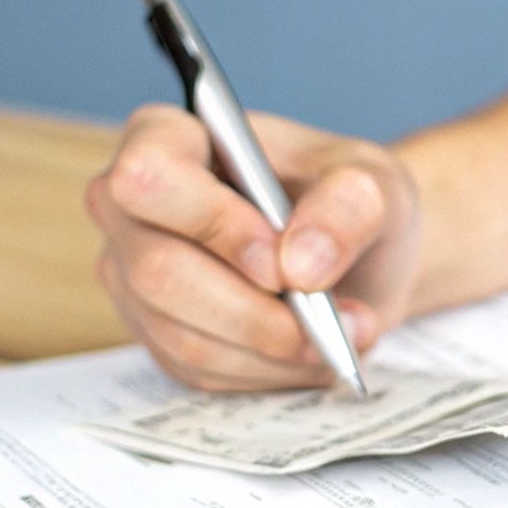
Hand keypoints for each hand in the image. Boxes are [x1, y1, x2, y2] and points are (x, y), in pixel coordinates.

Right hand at [86, 104, 419, 389]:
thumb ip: (348, 206)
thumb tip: (299, 265)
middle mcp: (132, 208)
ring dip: (271, 347)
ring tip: (343, 334)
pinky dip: (267, 370)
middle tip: (328, 317)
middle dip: (252, 309)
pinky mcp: (157, 332)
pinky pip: (198, 368)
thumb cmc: (351, 201)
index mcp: (169, 137)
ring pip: (180, 332)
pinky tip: (312, 351)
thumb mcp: (375, 184)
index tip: (279, 259)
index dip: (211, 222)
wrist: (361, 257)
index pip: (148, 174)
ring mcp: (135, 275)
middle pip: (158, 271)